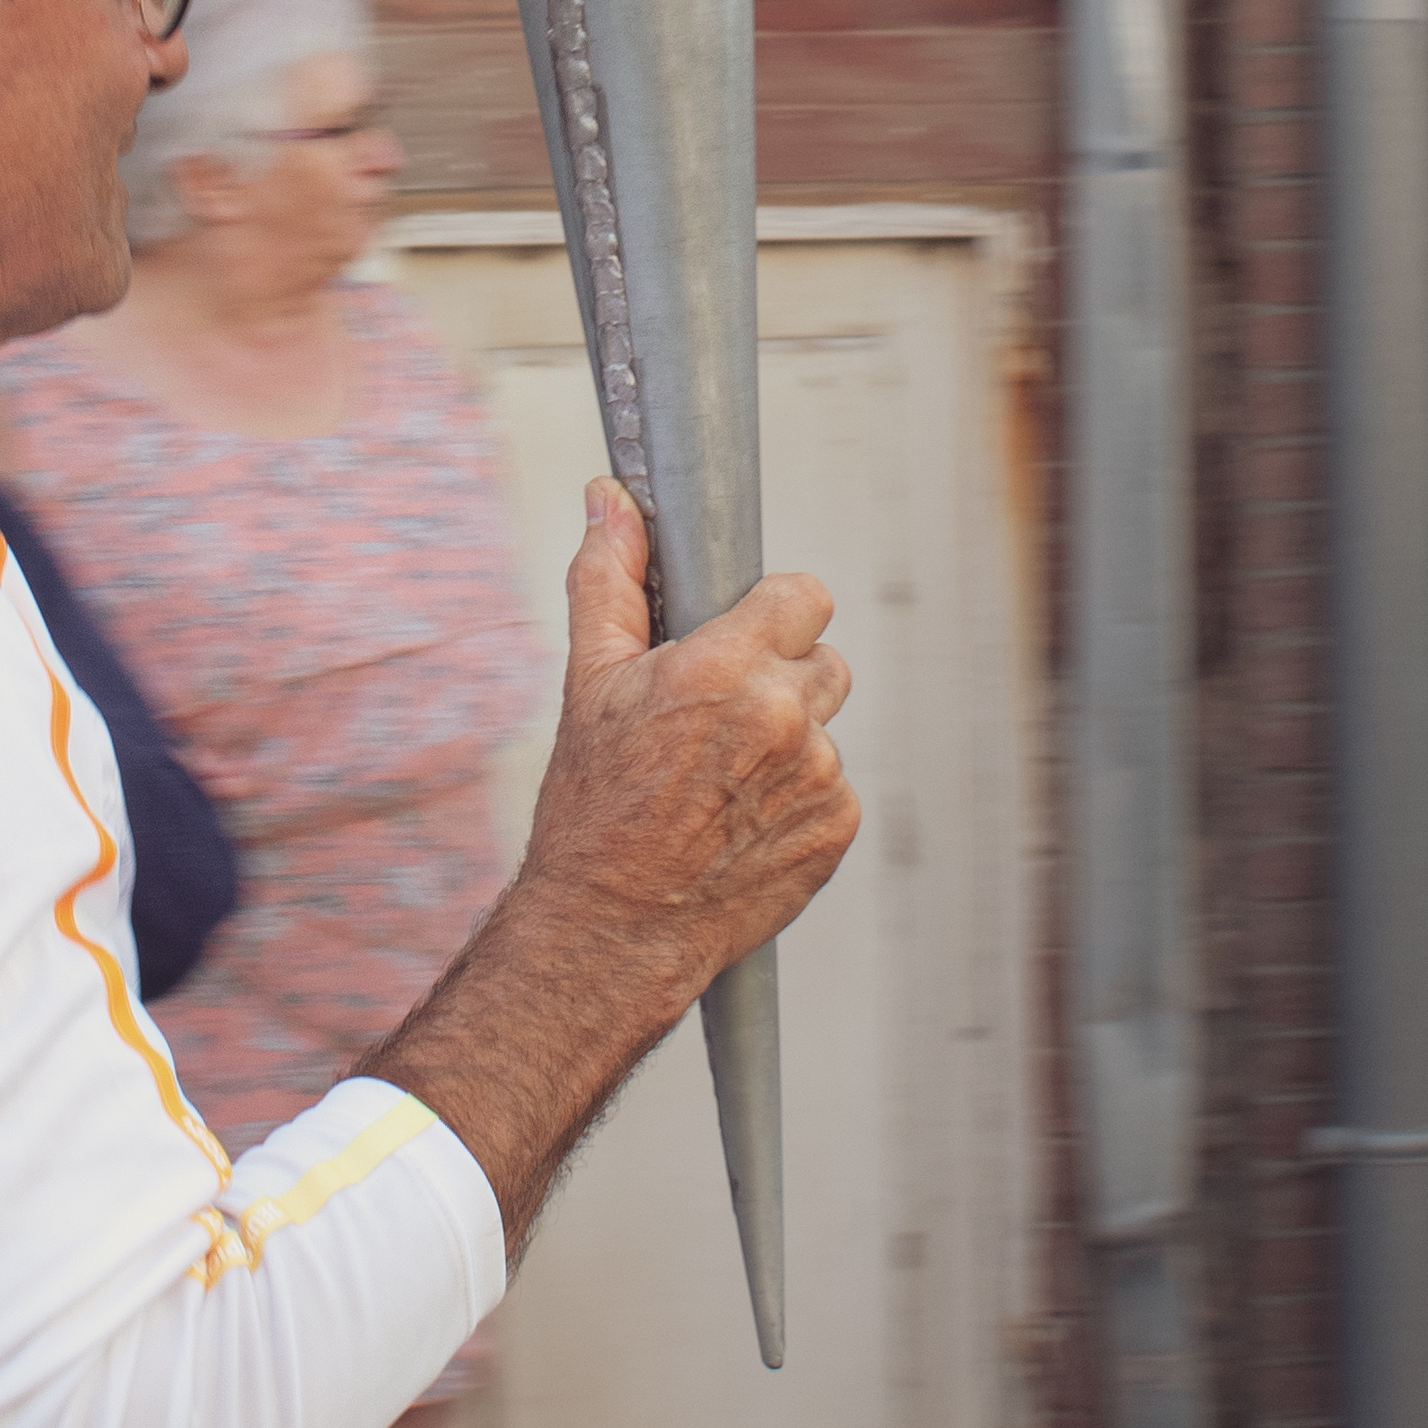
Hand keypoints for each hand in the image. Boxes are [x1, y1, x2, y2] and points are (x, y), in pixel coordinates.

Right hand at [379, 484, 856, 1244]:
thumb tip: (609, 498)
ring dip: (787, 738)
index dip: (771, 615)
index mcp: (727, 668)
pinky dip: (797, 796)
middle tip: (716, 720)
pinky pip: (832, 783)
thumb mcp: (590, 681)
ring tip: (720, 779)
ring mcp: (818, 776)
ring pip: (825, 723)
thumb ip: (610, 578)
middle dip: (778, 676)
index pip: (804, 595)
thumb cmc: (592, 805)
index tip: (738, 640)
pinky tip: (740, 819)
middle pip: (822, 657)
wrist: (612, 929)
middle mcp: (784, 717)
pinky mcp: (838, 828)